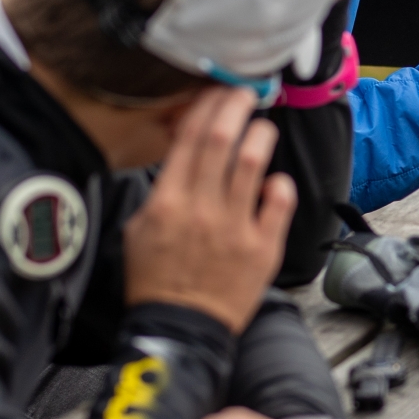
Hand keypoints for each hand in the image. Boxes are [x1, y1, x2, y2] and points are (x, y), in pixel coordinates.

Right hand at [124, 86, 295, 331]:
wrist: (181, 327)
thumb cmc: (157, 280)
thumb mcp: (139, 229)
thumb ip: (160, 191)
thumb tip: (180, 155)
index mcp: (167, 202)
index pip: (189, 138)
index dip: (205, 106)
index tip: (216, 91)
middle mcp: (202, 208)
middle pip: (222, 140)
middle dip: (236, 106)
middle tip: (246, 93)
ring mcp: (236, 227)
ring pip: (253, 163)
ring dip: (260, 136)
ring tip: (262, 128)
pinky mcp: (263, 247)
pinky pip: (279, 202)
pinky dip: (279, 184)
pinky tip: (274, 180)